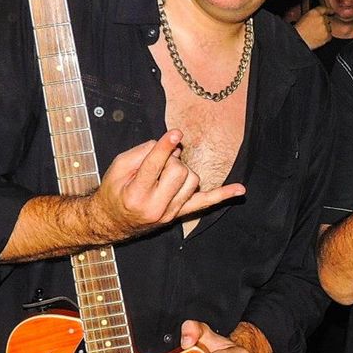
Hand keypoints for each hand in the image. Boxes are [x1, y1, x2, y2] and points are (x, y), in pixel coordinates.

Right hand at [89, 131, 244, 242]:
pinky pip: (205, 203)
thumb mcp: (118, 167)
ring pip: (192, 181)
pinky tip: (240, 189)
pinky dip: (223, 195)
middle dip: (172, 159)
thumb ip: (142, 152)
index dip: (165, 147)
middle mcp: (156, 207)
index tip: (176, 133)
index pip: (155, 166)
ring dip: (183, 170)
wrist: (112, 220)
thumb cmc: (114, 190)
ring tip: (167, 171)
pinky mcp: (180, 214)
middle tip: (161, 160)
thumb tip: (171, 145)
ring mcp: (170, 213)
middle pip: (179, 172)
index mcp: (136, 194)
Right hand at [293, 6, 334, 49]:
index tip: (332, 12)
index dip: (329, 11)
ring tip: (315, 34)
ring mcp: (325, 27)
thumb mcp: (304, 17)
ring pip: (328, 28)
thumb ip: (313, 15)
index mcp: (315, 12)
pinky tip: (318, 38)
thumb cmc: (299, 30)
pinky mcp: (327, 35)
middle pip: (327, 19)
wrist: (299, 39)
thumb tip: (320, 16)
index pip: (325, 9)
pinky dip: (325, 37)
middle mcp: (321, 18)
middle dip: (324, 23)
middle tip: (316, 28)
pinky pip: (329, 35)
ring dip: (324, 30)